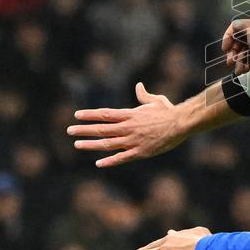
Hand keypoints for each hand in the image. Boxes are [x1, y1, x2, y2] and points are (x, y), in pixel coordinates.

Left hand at [68, 82, 185, 167]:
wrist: (180, 124)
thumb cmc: (169, 111)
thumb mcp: (155, 101)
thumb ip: (143, 95)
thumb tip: (138, 85)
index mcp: (130, 114)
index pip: (105, 114)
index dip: (90, 115)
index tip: (77, 115)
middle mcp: (128, 127)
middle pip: (101, 129)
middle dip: (84, 129)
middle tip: (69, 130)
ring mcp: (133, 141)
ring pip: (107, 143)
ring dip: (91, 144)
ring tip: (77, 144)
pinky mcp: (141, 152)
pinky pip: (122, 158)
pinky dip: (110, 161)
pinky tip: (98, 163)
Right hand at [222, 18, 249, 74]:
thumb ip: (241, 24)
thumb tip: (234, 26)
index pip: (236, 27)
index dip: (228, 37)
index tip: (225, 49)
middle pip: (238, 41)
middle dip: (233, 53)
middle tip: (229, 63)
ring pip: (243, 50)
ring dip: (238, 60)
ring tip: (238, 71)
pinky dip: (245, 63)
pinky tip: (244, 70)